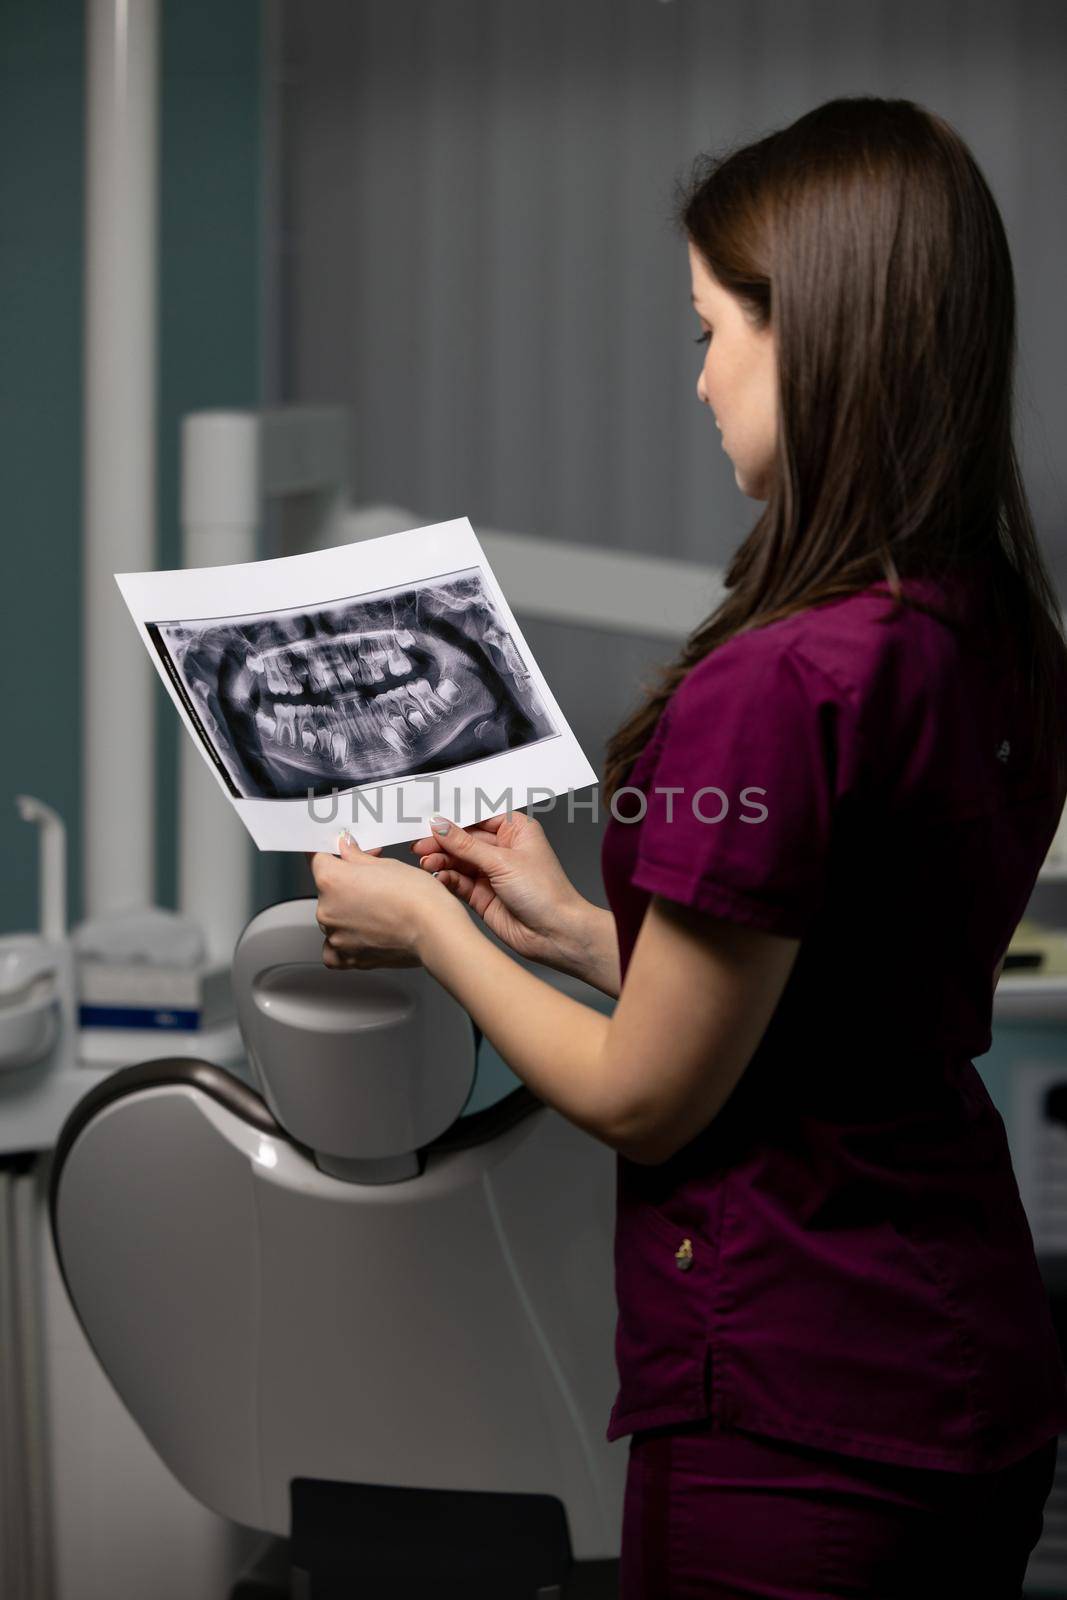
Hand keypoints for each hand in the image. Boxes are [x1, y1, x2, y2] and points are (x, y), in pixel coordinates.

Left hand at [307, 833, 460, 969]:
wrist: (435, 932)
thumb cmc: (418, 898)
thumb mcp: (387, 865)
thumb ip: (357, 858)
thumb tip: (345, 850)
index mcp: (332, 880)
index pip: (317, 859)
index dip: (334, 853)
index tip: (342, 853)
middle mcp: (326, 909)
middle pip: (326, 890)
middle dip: (346, 884)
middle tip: (374, 882)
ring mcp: (335, 936)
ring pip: (332, 919)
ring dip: (347, 913)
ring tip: (377, 910)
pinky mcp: (347, 958)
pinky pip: (333, 950)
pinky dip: (342, 943)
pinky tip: (360, 934)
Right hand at [410, 811, 587, 974]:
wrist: (555, 934)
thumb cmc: (546, 893)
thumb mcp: (502, 861)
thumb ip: (466, 845)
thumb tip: (441, 826)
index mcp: (516, 831)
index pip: (478, 818)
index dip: (454, 819)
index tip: (430, 819)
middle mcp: (503, 850)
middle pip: (464, 840)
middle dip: (442, 842)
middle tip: (420, 845)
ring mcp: (492, 873)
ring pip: (458, 861)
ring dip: (441, 861)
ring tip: (426, 863)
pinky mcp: (483, 895)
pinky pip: (458, 882)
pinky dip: (447, 878)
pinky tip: (439, 877)